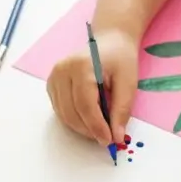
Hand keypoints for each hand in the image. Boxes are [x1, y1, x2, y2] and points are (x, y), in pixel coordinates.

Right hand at [46, 28, 138, 145]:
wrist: (109, 40)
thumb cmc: (120, 59)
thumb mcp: (128, 82)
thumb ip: (121, 110)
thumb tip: (117, 137)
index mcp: (81, 66)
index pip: (85, 105)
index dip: (96, 126)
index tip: (108, 141)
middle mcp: (62, 71)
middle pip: (71, 112)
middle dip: (89, 130)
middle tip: (107, 137)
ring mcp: (53, 77)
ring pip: (64, 115)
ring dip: (81, 127)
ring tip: (100, 128)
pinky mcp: (51, 84)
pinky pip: (60, 110)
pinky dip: (74, 119)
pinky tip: (88, 117)